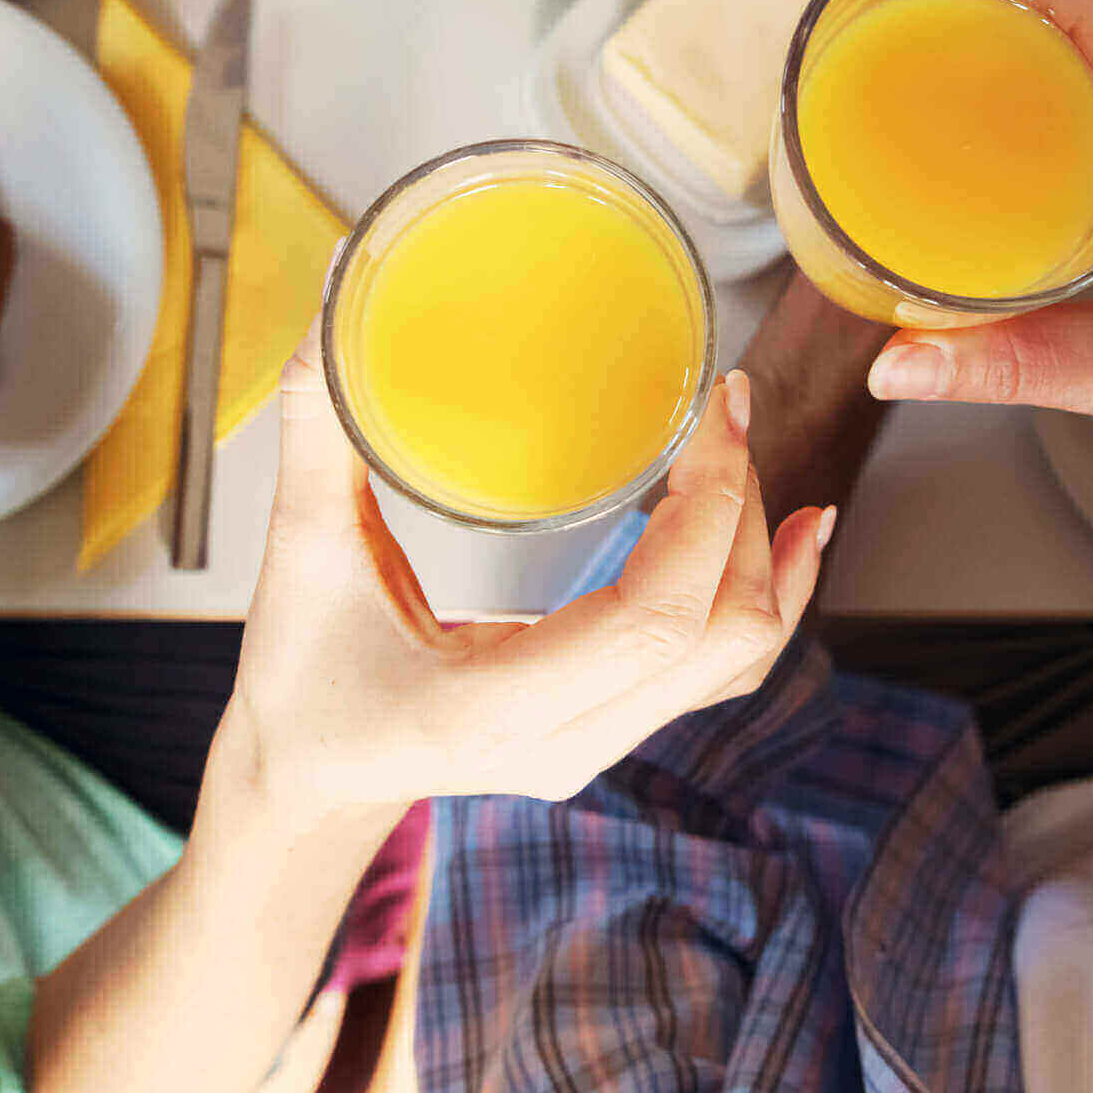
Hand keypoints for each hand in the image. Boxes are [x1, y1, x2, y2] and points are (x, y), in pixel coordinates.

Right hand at [217, 323, 833, 827]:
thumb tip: (335, 309)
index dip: (707, 511)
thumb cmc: (298, 683)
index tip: (712, 413)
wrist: (306, 782)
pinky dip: (768, 596)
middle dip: (743, 512)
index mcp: (490, 711)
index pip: (654, 621)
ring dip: (765, 554)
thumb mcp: (298, 558)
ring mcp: (596, 745)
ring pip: (735, 658)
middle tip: (726, 409)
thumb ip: (317, 436)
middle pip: (719, 636)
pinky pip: (721, 668)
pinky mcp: (612, 726)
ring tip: (756, 454)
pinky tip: (794, 533)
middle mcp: (564, 743)